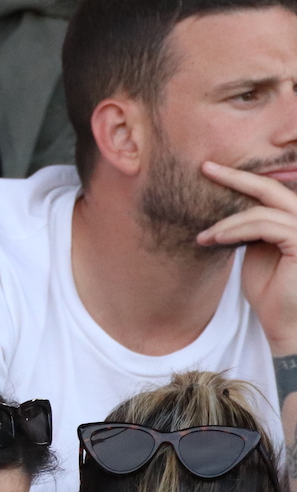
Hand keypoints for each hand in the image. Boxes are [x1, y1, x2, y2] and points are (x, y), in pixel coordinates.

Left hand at [198, 162, 296, 350]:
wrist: (284, 323)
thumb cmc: (269, 291)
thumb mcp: (255, 250)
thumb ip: (250, 227)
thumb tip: (228, 205)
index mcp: (296, 219)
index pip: (272, 190)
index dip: (243, 178)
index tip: (211, 170)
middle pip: (272, 188)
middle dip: (236, 178)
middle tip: (205, 168)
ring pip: (263, 211)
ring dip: (227, 222)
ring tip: (204, 236)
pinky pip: (266, 226)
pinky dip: (237, 229)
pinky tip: (217, 239)